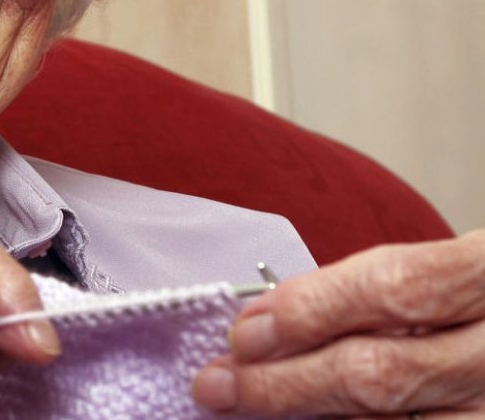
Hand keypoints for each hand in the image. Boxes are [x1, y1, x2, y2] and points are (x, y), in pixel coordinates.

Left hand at [193, 230, 484, 417]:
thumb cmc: (469, 304)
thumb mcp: (439, 273)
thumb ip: (367, 295)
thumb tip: (264, 327)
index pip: (396, 288)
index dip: (310, 310)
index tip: (244, 333)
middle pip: (382, 373)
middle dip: (284, 383)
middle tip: (218, 387)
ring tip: (249, 410)